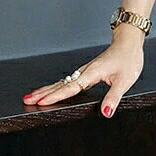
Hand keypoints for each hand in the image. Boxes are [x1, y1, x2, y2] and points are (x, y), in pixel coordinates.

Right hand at [21, 25, 144, 117]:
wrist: (128, 43)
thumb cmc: (128, 59)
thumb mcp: (124, 81)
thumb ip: (113, 97)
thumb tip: (105, 112)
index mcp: (92, 73)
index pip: (71, 87)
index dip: (55, 96)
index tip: (42, 101)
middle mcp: (85, 71)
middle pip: (60, 84)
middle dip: (43, 92)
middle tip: (26, 99)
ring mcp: (84, 71)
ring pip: (62, 82)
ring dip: (46, 89)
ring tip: (32, 96)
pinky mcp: (87, 71)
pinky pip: (67, 80)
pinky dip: (56, 86)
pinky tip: (51, 90)